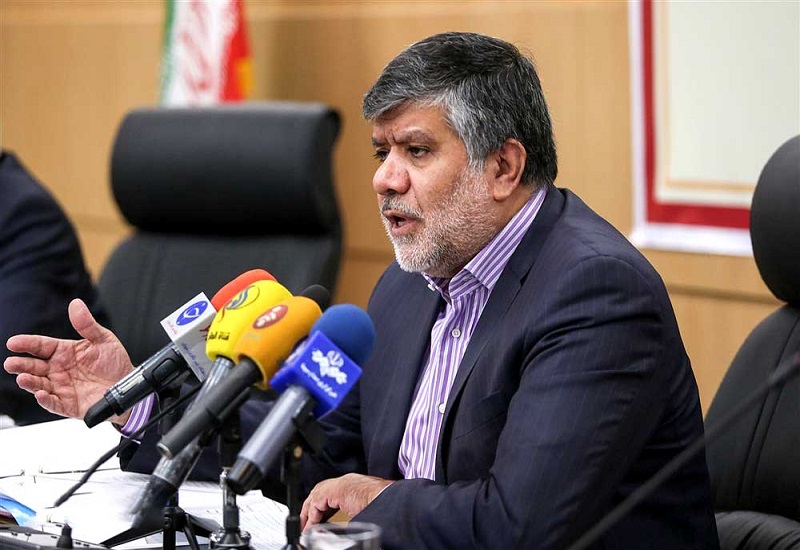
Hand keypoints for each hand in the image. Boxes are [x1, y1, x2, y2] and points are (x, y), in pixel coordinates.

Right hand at [4, 298, 133, 422]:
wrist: (127, 386)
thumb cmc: (115, 363)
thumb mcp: (104, 340)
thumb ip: (87, 324)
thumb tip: (76, 304)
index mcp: (64, 353)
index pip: (41, 346)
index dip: (27, 344)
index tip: (13, 342)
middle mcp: (59, 370)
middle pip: (34, 366)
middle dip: (21, 365)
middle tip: (11, 363)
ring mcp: (62, 388)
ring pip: (39, 385)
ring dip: (29, 382)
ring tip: (23, 378)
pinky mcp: (68, 405)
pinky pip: (54, 403)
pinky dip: (45, 400)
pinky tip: (41, 394)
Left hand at [300, 473, 392, 528]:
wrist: (388, 498)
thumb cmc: (384, 503)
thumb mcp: (366, 507)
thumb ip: (355, 511)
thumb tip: (350, 525)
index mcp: (354, 484)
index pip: (331, 491)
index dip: (321, 505)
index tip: (316, 519)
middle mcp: (346, 481)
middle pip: (320, 491)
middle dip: (311, 507)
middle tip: (307, 523)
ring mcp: (340, 484)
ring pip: (316, 495)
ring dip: (309, 511)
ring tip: (306, 526)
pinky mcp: (336, 490)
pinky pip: (317, 502)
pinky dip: (312, 514)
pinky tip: (311, 525)